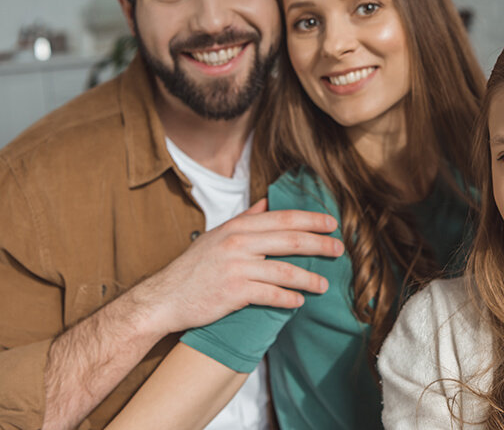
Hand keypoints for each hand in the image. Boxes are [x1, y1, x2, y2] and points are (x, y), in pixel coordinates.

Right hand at [131, 198, 342, 335]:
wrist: (164, 297)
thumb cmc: (193, 267)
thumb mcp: (217, 235)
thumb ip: (245, 218)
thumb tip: (267, 202)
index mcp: (238, 227)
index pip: (283, 218)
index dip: (311, 220)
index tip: (332, 223)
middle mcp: (239, 243)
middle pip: (291, 240)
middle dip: (320, 244)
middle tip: (339, 250)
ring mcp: (237, 268)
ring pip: (285, 270)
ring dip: (309, 278)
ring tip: (323, 285)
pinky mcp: (234, 293)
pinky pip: (270, 294)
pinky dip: (288, 299)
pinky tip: (299, 302)